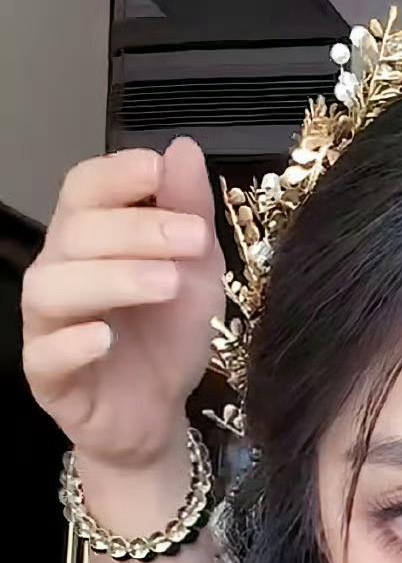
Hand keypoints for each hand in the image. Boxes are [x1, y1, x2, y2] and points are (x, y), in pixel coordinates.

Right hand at [21, 138, 225, 470]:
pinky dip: (73, 343)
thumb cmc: (166, 338)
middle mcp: (60, 273)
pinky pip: (46, 355)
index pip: (84, 189)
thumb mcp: (195, 271)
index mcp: (91, 240)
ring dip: (112, 279)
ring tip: (167, 284)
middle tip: (192, 237)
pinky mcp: (50, 378)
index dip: (116, 175)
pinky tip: (105, 337)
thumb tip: (183, 149)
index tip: (159, 171)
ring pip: (54, 288)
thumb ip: (189, 213)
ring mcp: (48, 325)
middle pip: (75, 234)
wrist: (157, 414)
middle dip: (135, 229)